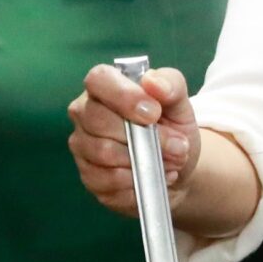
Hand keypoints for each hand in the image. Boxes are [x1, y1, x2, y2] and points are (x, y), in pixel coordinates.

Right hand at [69, 63, 199, 218]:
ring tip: (171, 161)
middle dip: (143, 136)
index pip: (98, 79)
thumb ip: (171, 84)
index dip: (124, 95)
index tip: (154, 112)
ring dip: (143, 160)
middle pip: (98, 121)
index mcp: (103, 87)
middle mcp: (85, 114)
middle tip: (176, 144)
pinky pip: (108, 181)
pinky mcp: (89, 177)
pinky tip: (154, 176)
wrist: (178, 164)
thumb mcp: (179, 101)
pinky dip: (137, 182)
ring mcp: (83, 147)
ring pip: (103, 153)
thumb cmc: (172, 125)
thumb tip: (153, 82)